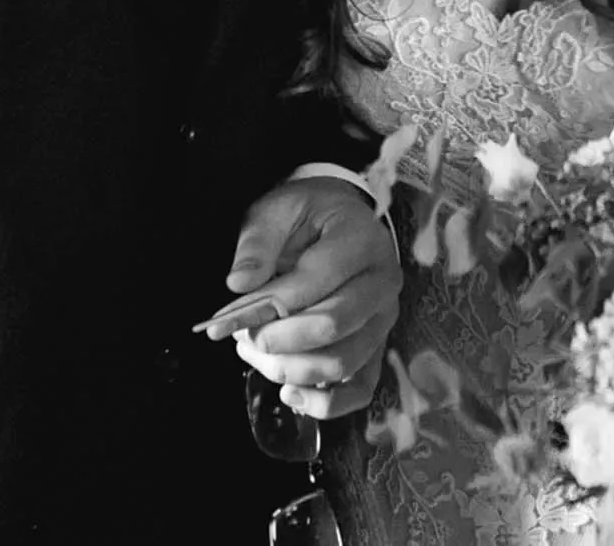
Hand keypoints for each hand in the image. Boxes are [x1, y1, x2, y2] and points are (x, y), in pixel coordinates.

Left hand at [223, 177, 399, 419]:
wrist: (340, 221)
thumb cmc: (307, 216)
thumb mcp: (276, 211)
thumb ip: (256, 244)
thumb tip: (239, 284)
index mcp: (362, 239)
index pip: (319, 278)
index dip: (271, 304)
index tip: (228, 317)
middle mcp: (383, 282)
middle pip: (333, 326)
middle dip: (277, 340)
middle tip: (243, 337)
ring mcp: (384, 320)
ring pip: (342, 363)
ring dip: (289, 369)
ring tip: (256, 354)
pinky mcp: (378, 348)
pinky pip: (360, 390)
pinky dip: (324, 403)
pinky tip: (288, 392)